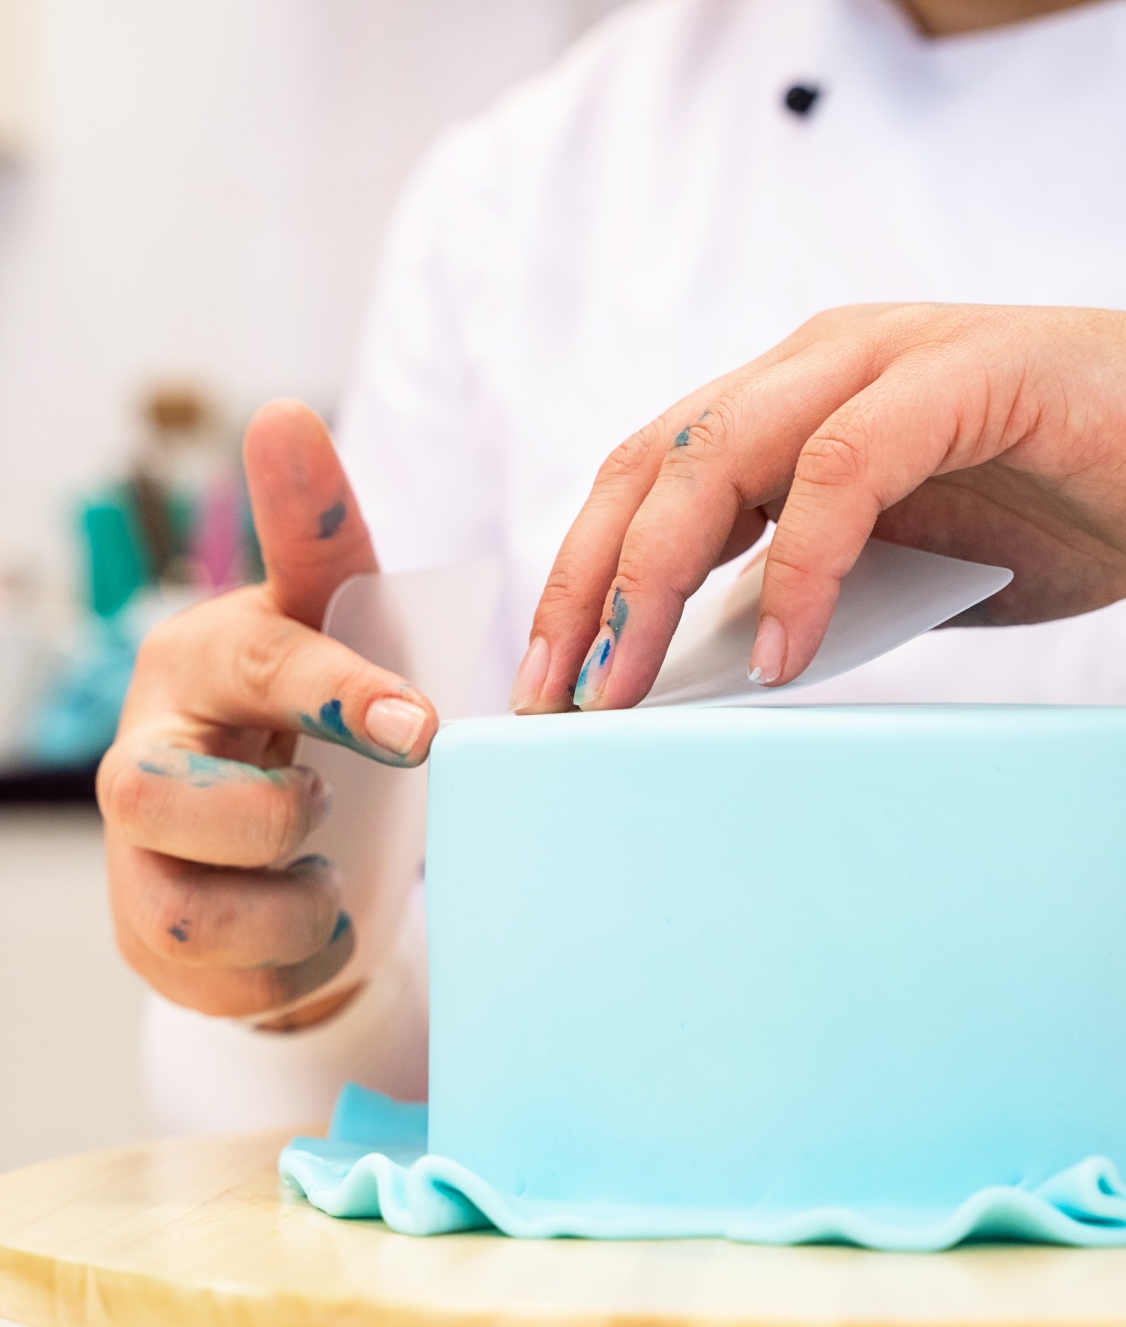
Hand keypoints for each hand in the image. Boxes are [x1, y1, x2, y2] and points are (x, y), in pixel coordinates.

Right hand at [97, 401, 437, 1030]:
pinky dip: (299, 957)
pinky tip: (305, 917)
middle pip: (166, 797)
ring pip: (199, 907)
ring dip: (297, 904)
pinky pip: (232, 977)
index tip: (419, 727)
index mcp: (207, 657)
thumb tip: (283, 415)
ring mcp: (132, 849)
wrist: (280, 842)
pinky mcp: (142, 931)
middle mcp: (144, 748)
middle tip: (325, 811)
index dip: (341, 693)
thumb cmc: (314, 714)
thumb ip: (324, 540)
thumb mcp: (339, 626)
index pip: (264, 662)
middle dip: (272, 819)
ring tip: (320, 871)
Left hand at [510, 304, 1125, 711]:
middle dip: (586, 590)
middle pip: (648, 468)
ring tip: (625, 691)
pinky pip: (844, 470)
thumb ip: (799, 598)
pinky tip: (781, 654)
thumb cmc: (1043, 508)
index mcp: (781, 405)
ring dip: (652, 581)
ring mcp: (882, 360)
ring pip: (716, 456)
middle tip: (556, 701)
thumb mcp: (888, 573)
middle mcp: (812, 367)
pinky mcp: (962, 374)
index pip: (640, 485)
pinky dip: (801, 567)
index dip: (581, 581)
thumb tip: (701, 672)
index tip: (548, 684)